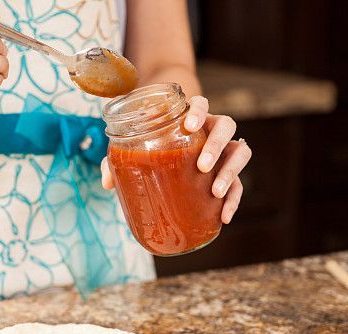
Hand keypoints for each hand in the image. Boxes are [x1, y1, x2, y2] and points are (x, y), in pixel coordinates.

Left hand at [101, 95, 250, 224]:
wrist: (169, 151)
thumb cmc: (152, 145)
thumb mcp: (134, 147)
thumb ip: (117, 158)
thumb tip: (107, 182)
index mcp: (190, 117)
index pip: (202, 103)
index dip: (199, 111)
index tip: (189, 125)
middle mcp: (211, 130)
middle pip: (227, 126)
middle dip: (216, 145)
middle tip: (201, 165)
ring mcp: (223, 152)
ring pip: (240, 152)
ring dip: (231, 171)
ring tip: (215, 191)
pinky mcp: (228, 174)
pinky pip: (238, 185)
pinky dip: (233, 200)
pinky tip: (224, 216)